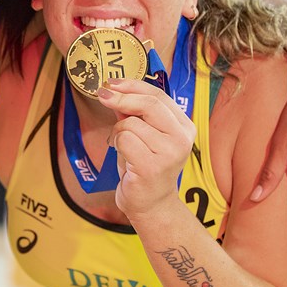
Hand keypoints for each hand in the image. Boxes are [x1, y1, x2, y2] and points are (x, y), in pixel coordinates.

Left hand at [97, 79, 196, 220]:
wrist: (150, 203)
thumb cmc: (145, 165)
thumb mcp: (143, 133)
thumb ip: (134, 112)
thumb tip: (113, 89)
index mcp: (184, 126)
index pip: (158, 95)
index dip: (133, 85)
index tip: (112, 83)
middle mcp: (182, 138)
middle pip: (149, 104)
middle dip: (121, 98)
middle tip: (103, 96)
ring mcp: (170, 153)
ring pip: (131, 123)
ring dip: (117, 131)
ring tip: (121, 145)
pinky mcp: (153, 167)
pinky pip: (124, 140)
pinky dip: (116, 144)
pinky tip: (122, 155)